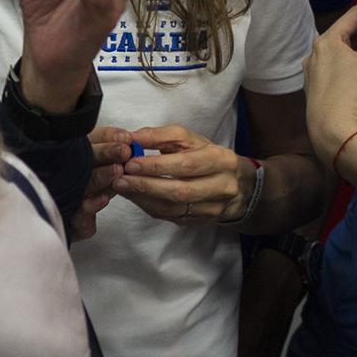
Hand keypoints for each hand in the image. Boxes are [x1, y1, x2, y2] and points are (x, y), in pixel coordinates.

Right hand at [70, 126, 137, 240]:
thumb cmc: (92, 191)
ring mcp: (72, 192)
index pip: (94, 139)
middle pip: (88, 157)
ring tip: (118, 171)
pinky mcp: (74, 214)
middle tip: (124, 150)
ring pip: (86, 181)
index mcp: (82, 154)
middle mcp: (74, 170)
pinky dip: (93, 203)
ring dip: (103, 175)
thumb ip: (116, 156)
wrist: (75, 221)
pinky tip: (104, 198)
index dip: (109, 137)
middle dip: (108, 152)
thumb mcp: (106, 169)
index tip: (126, 137)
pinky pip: (81, 209)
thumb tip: (130, 141)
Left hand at [113, 124, 248, 226]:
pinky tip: (134, 197)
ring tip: (122, 187)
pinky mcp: (202, 221)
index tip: (130, 163)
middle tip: (120, 179)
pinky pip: (172, 217)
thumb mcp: (190, 140)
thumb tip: (132, 137)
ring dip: (144, 198)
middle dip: (146, 185)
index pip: (186, 164)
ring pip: (174, 208)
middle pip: (181, 190)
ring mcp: (214, 208)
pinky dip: (149, 206)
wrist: (236, 184)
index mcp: (220, 160)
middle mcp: (222, 186)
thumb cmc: (206, 156)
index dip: (156, 165)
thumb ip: (161, 136)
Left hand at [304, 6, 356, 163]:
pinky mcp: (317, 95)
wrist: (334, 134)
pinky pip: (338, 74)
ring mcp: (314, 77)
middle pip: (345, 37)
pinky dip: (353, 71)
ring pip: (341, 57)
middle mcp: (315, 56)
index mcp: (326, 42)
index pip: (350, 16)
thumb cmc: (353, 93)